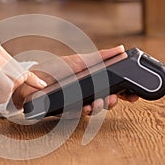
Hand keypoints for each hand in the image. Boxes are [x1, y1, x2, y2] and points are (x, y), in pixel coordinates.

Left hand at [11, 45, 138, 115]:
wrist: (30, 81)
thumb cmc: (54, 70)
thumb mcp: (78, 61)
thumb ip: (99, 57)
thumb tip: (121, 50)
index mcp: (92, 80)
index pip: (113, 87)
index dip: (125, 93)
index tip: (134, 96)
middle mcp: (86, 93)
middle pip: (106, 101)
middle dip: (112, 101)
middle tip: (113, 98)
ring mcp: (77, 103)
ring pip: (94, 110)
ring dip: (99, 107)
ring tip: (98, 102)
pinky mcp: (67, 111)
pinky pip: (78, 114)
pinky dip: (83, 111)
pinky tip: (85, 107)